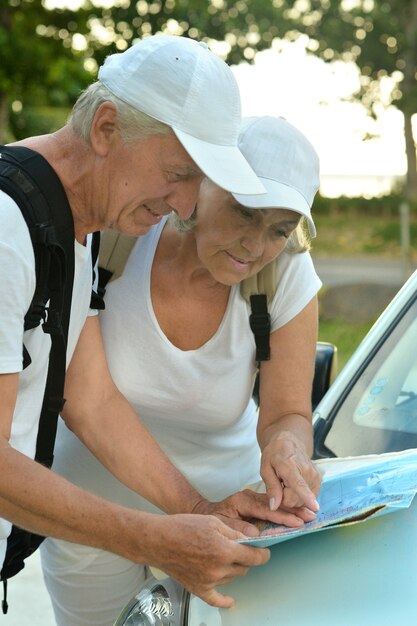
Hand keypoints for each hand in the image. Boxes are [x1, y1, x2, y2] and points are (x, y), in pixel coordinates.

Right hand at [149, 513, 269, 607]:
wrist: (158, 540)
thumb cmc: (183, 527)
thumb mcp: (213, 521)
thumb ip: (234, 532)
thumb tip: (251, 539)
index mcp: (224, 550)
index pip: (254, 557)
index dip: (263, 554)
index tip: (265, 552)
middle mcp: (219, 569)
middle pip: (244, 568)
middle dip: (246, 558)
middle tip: (240, 549)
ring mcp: (209, 581)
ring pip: (232, 578)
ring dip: (233, 569)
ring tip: (222, 557)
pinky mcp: (198, 588)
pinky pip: (216, 599)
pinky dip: (225, 601)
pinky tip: (232, 601)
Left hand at [191, 489, 315, 534]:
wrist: (204, 512)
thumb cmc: (212, 520)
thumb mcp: (220, 524)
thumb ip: (236, 528)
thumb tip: (253, 533)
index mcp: (242, 501)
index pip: (266, 509)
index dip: (282, 516)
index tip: (297, 522)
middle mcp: (249, 497)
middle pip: (275, 503)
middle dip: (294, 509)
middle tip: (311, 515)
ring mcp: (254, 499)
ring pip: (277, 502)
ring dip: (293, 508)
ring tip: (310, 513)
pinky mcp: (257, 502)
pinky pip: (274, 505)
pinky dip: (287, 508)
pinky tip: (299, 513)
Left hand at [260, 434, 321, 512]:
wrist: (289, 443)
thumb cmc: (274, 455)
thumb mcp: (265, 469)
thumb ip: (271, 487)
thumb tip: (274, 507)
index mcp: (290, 466)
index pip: (299, 484)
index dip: (306, 496)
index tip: (315, 507)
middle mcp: (307, 471)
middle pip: (296, 500)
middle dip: (285, 498)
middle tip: (280, 484)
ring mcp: (315, 476)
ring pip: (302, 501)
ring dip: (292, 497)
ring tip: (287, 483)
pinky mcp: (319, 480)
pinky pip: (308, 499)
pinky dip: (300, 496)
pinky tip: (294, 485)